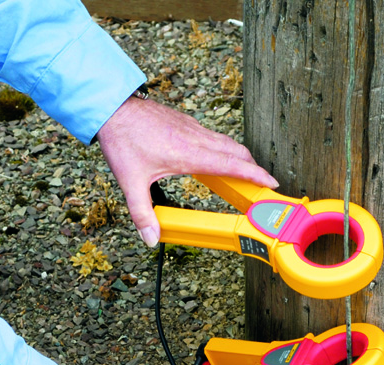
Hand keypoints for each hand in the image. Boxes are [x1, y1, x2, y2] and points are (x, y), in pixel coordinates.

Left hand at [96, 95, 277, 246]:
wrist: (112, 107)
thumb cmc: (123, 140)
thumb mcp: (131, 182)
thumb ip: (142, 213)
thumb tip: (151, 238)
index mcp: (189, 153)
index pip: (232, 164)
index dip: (255, 174)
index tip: (272, 182)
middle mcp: (195, 138)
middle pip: (235, 151)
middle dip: (252, 167)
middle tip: (261, 183)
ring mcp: (191, 127)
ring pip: (224, 141)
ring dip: (238, 156)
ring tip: (243, 172)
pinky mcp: (185, 123)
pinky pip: (211, 136)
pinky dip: (222, 148)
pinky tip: (213, 157)